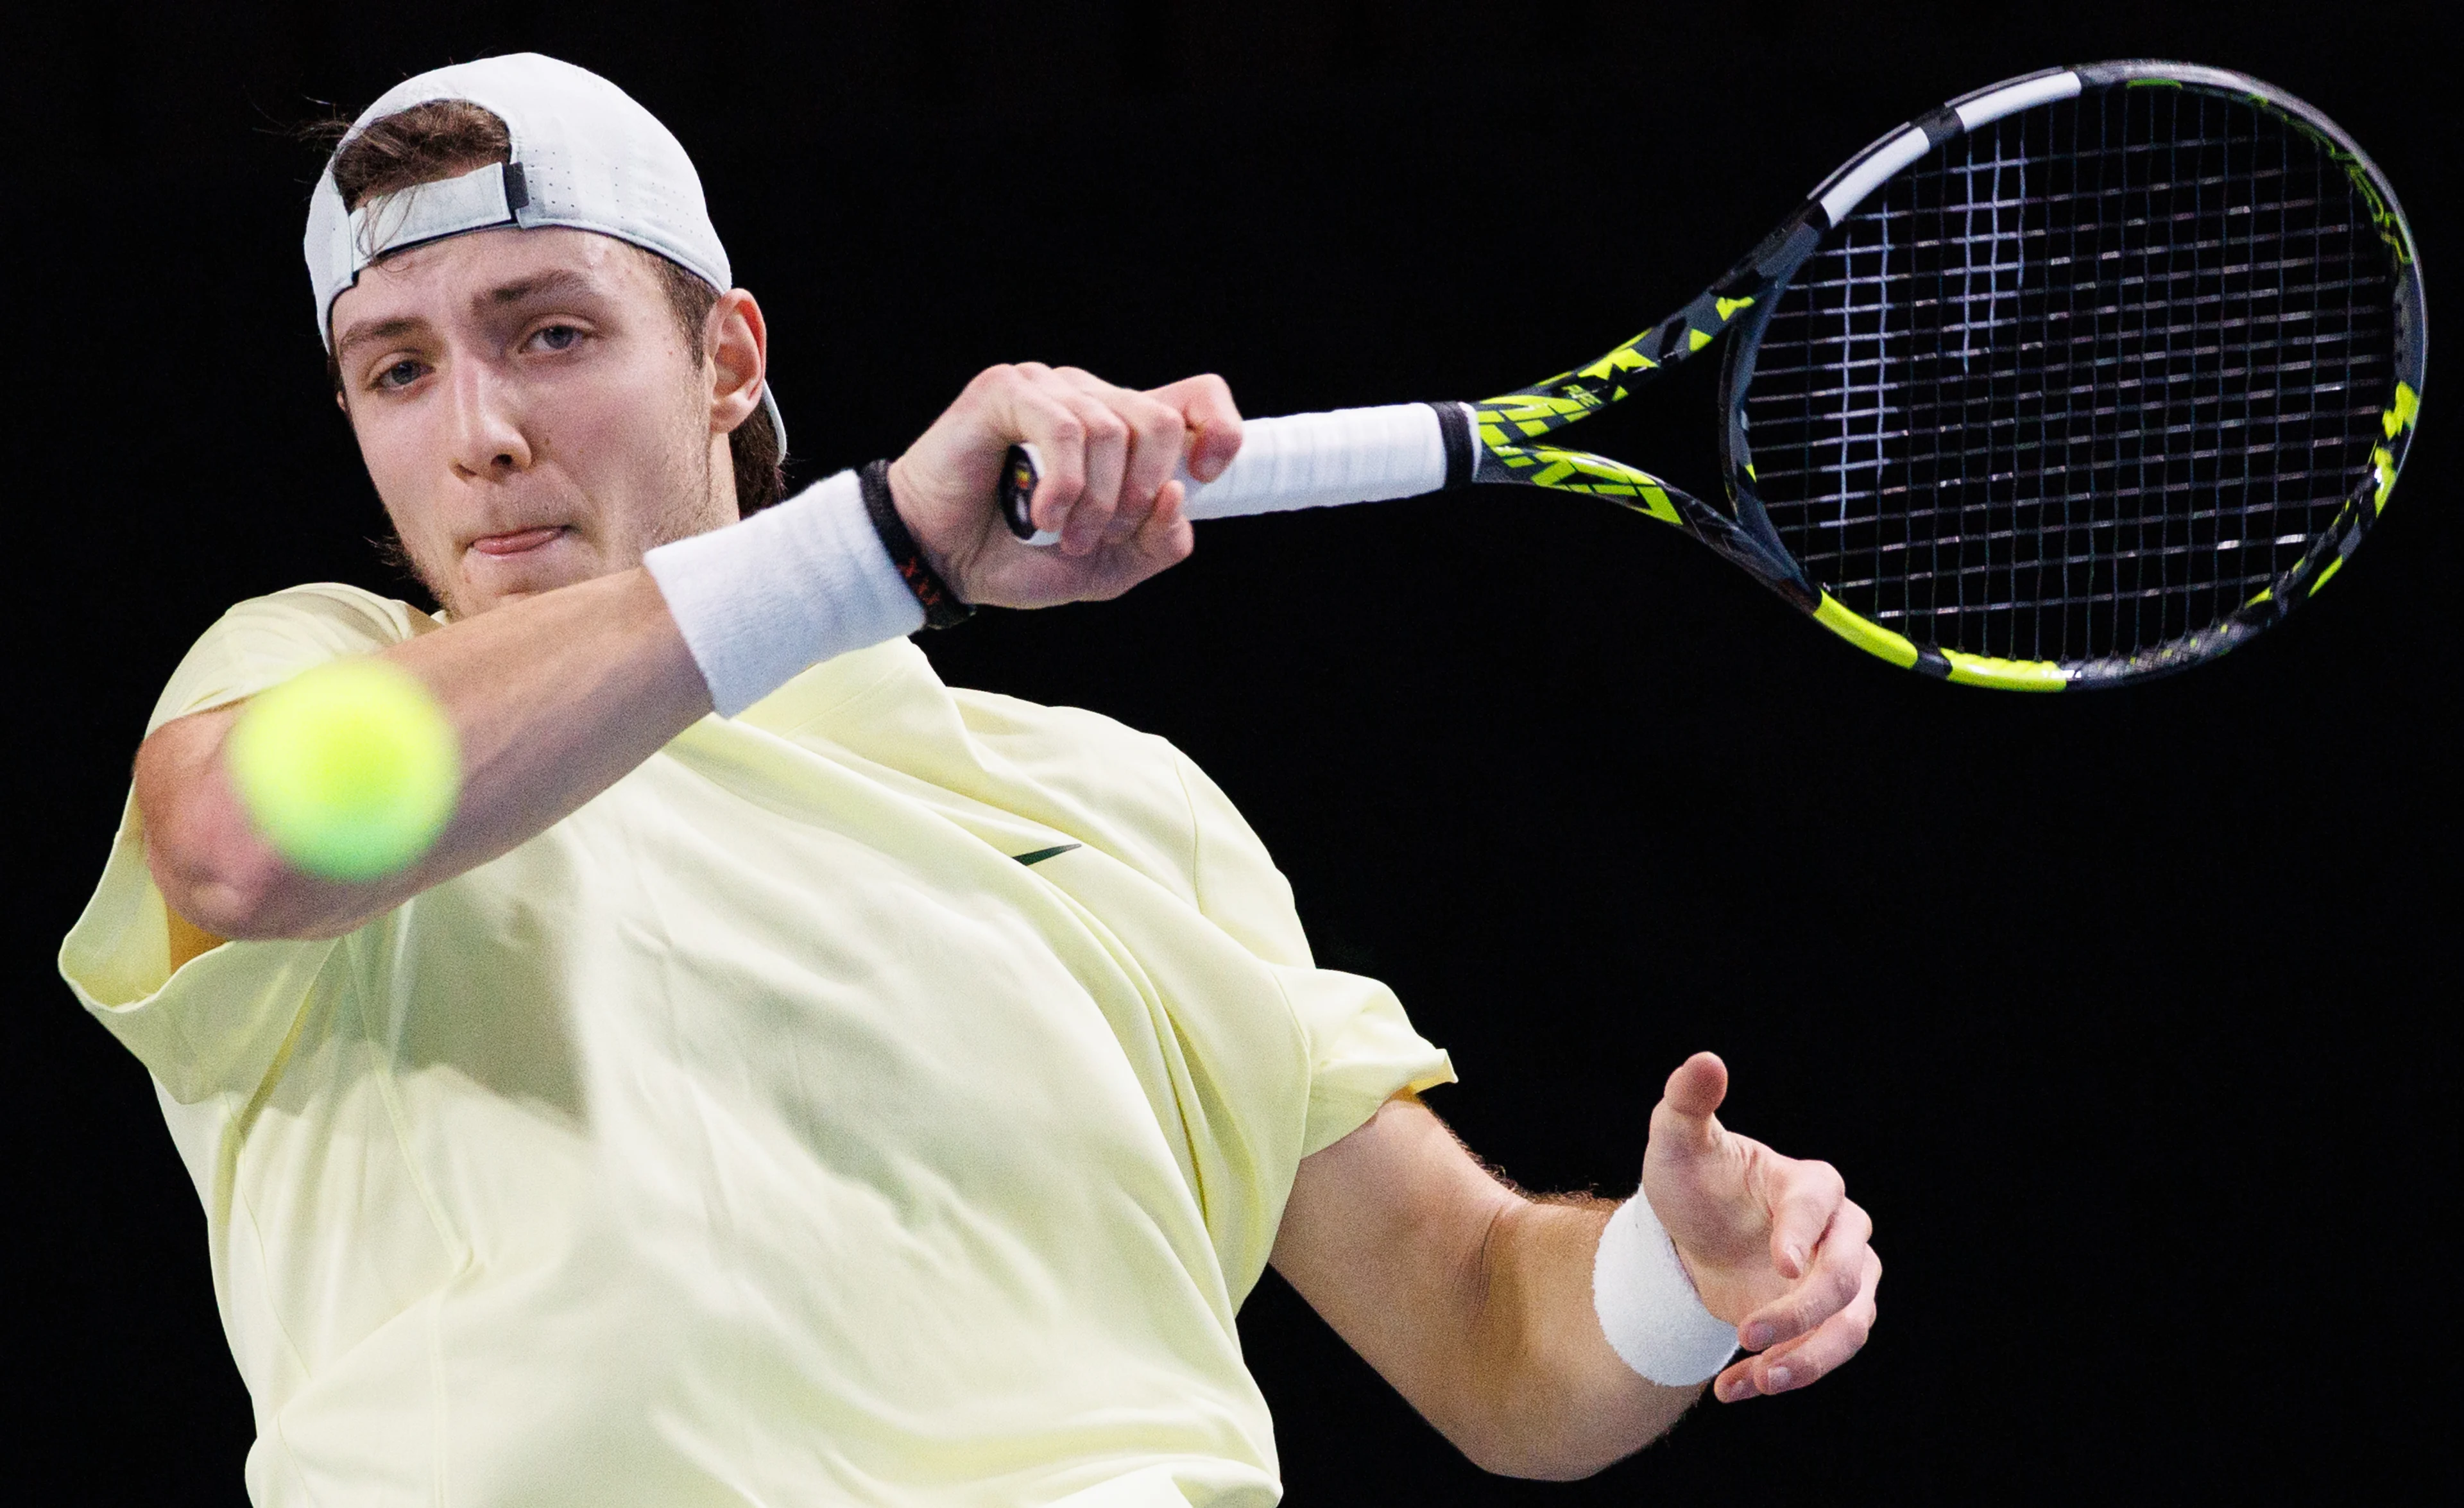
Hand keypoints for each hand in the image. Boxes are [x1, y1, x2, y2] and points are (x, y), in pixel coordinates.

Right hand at [884, 363, 1243, 608]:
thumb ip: (1157, 543)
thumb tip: (1179, 494)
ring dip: (1094, 501)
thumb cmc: (1016, 558)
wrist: (941, 561)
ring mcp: (1050, 388)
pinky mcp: (1008, 390)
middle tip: (1099, 536)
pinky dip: (1062, 485)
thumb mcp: (1108, 569)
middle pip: (1162, 420)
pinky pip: (1065, 429)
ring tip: (1060, 533)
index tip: (1201, 478)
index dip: (1218, 430)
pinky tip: (1040, 514)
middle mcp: (1092, 399)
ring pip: (1113, 429)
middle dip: (1140, 493)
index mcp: (1124, 432)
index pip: (1197, 396)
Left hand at [1640, 1051, 1879, 1403]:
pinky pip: (1823, 1355)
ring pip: (1851, 1324)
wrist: (1693, 1237)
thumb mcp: (1677, 1144)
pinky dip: (1782, 1375)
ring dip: (1808, 1358)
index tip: (1779, 1265)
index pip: (1820, 1206)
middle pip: (1847, 1274)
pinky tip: (1732, 1389)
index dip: (1803, 1234)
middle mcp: (1840, 1233)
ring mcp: (1841, 1281)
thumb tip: (1705, 1061)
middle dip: (1803, 1310)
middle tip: (1745, 1334)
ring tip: (1754, 1378)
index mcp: (1810, 1185)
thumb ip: (1688, 1103)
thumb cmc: (1692, 1182)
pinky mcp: (1827, 1323)